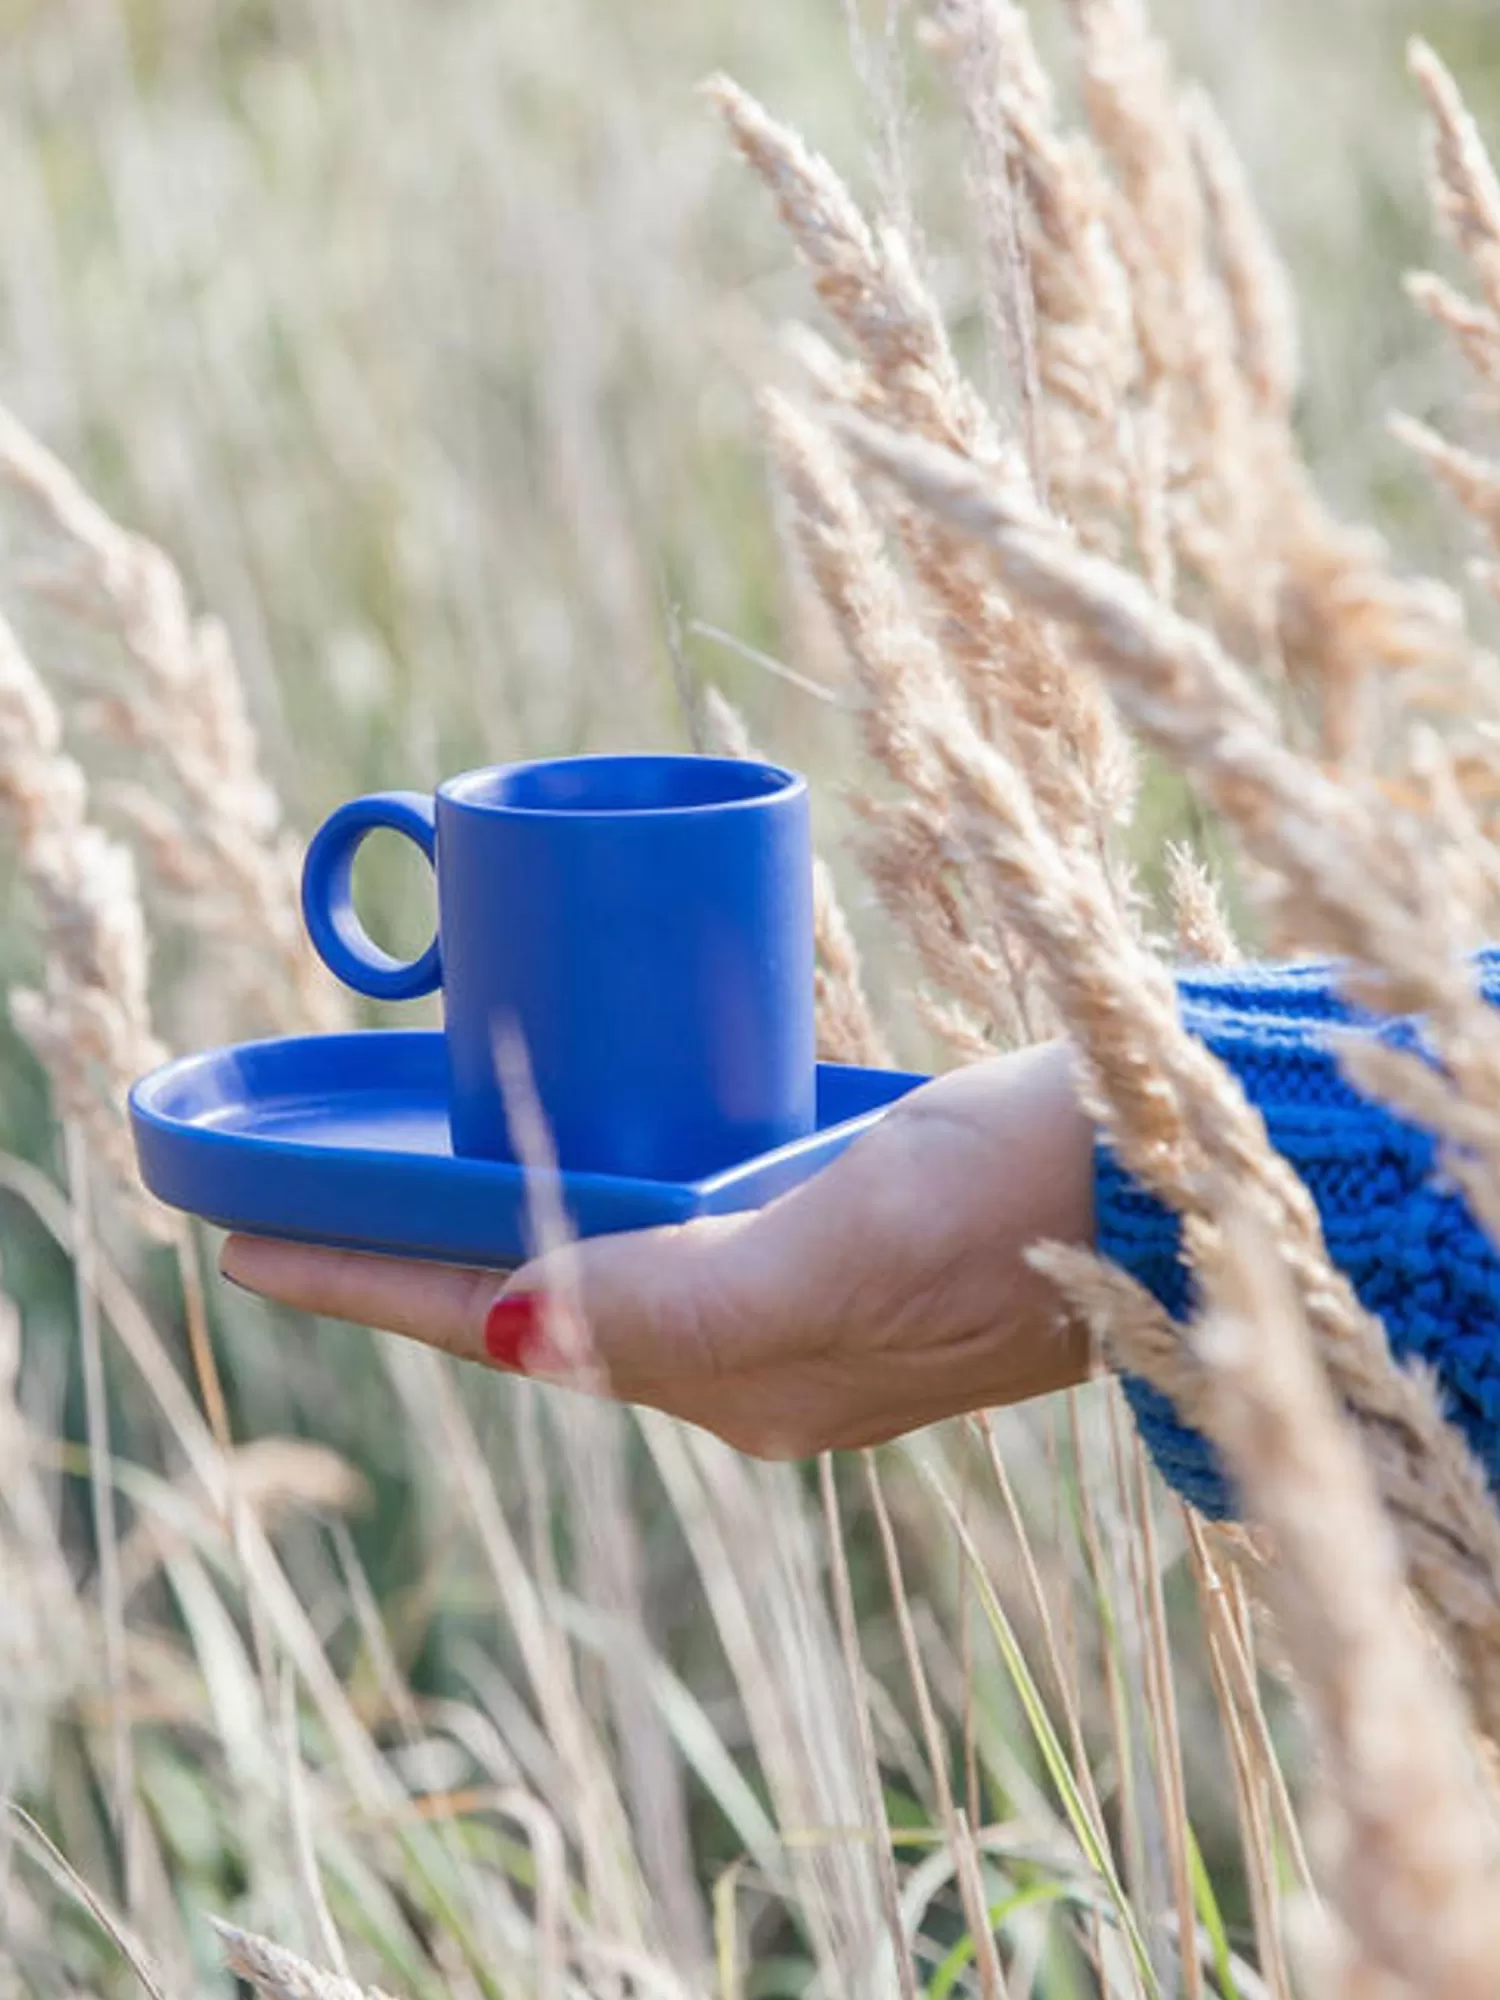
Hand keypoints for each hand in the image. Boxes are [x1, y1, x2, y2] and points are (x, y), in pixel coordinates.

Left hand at [219, 1040, 1095, 1456]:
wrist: (1174, 1180)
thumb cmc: (1016, 1207)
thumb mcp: (841, 1251)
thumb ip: (683, 1299)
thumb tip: (510, 1328)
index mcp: (735, 1370)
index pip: (504, 1321)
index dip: (368, 1280)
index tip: (238, 1243)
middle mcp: (751, 1348)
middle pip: (538, 1290)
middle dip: (412, 1253)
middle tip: (299, 1198)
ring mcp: (796, 1289)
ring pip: (602, 1246)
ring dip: (498, 1210)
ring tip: (402, 1164)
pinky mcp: (840, 1227)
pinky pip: (680, 1210)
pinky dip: (602, 1174)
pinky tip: (571, 1125)